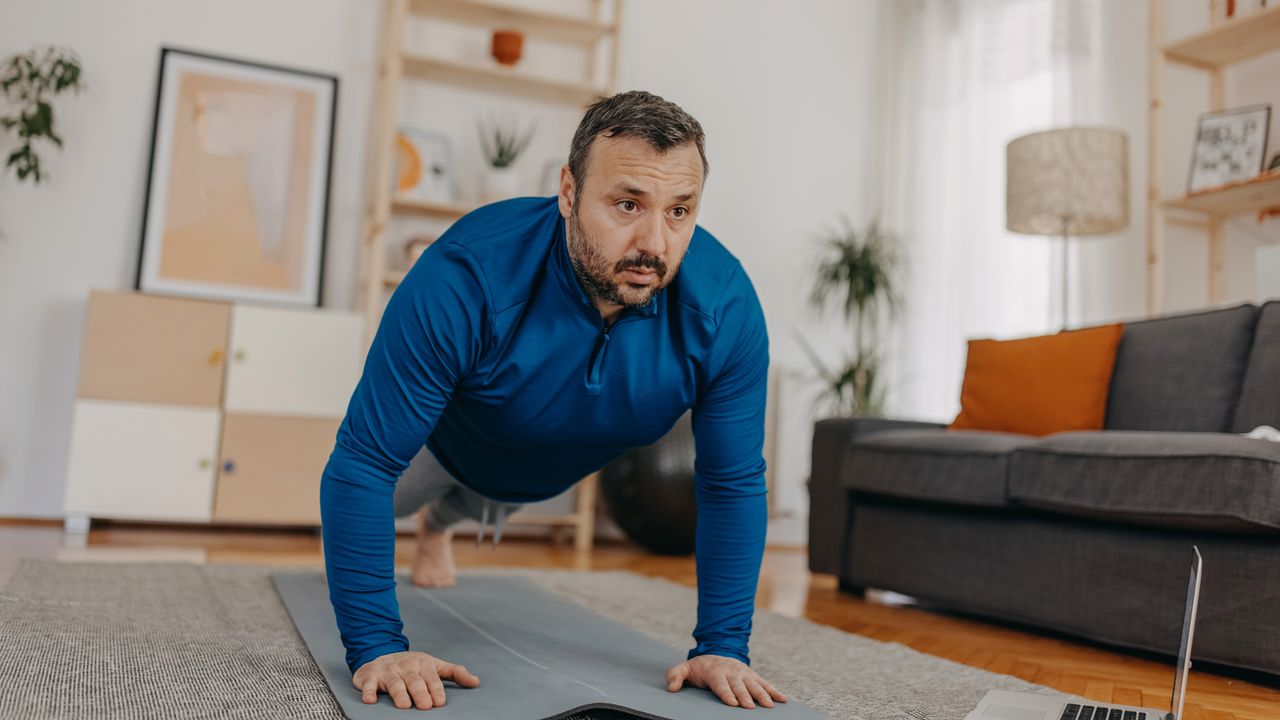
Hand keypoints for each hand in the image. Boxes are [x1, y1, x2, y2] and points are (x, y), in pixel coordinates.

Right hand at [352, 650, 479, 709]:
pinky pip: (368, 684)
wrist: (381, 655)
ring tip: (404, 705)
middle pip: (414, 681)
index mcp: (423, 664)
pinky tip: (370, 700)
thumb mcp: (435, 665)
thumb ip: (455, 673)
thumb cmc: (413, 666)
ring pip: (394, 682)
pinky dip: (368, 691)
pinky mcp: (370, 675)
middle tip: (425, 706)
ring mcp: (388, 670)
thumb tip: (476, 682)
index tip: (440, 702)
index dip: (435, 689)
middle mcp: (406, 666)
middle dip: (420, 693)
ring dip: (399, 693)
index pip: (431, 677)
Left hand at [666, 654, 786, 708]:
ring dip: (762, 695)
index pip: (721, 684)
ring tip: (769, 705)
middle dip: (745, 696)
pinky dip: (774, 691)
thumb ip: (675, 676)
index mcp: (715, 671)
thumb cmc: (699, 667)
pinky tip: (782, 699)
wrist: (716, 653)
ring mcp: (744, 673)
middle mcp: (732, 672)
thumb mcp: (684, 668)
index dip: (727, 693)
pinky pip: (765, 683)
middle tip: (750, 707)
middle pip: (739, 686)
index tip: (733, 703)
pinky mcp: (753, 675)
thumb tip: (671, 688)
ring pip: (755, 684)